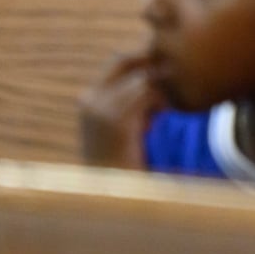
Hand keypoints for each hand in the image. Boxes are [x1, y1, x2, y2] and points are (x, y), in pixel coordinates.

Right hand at [79, 51, 165, 168]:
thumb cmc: (123, 160)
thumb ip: (130, 99)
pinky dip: (159, 103)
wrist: (112, 193)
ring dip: (158, 91)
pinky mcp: (116, 120)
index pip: (118, 61)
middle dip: (150, 66)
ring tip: (159, 113)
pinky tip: (159, 119)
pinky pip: (146, 94)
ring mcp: (100, 108)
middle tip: (166, 84)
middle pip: (125, 60)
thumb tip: (155, 72)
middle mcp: (90, 99)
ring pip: (141, 78)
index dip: (143, 60)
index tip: (163, 73)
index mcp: (88, 99)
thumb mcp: (123, 124)